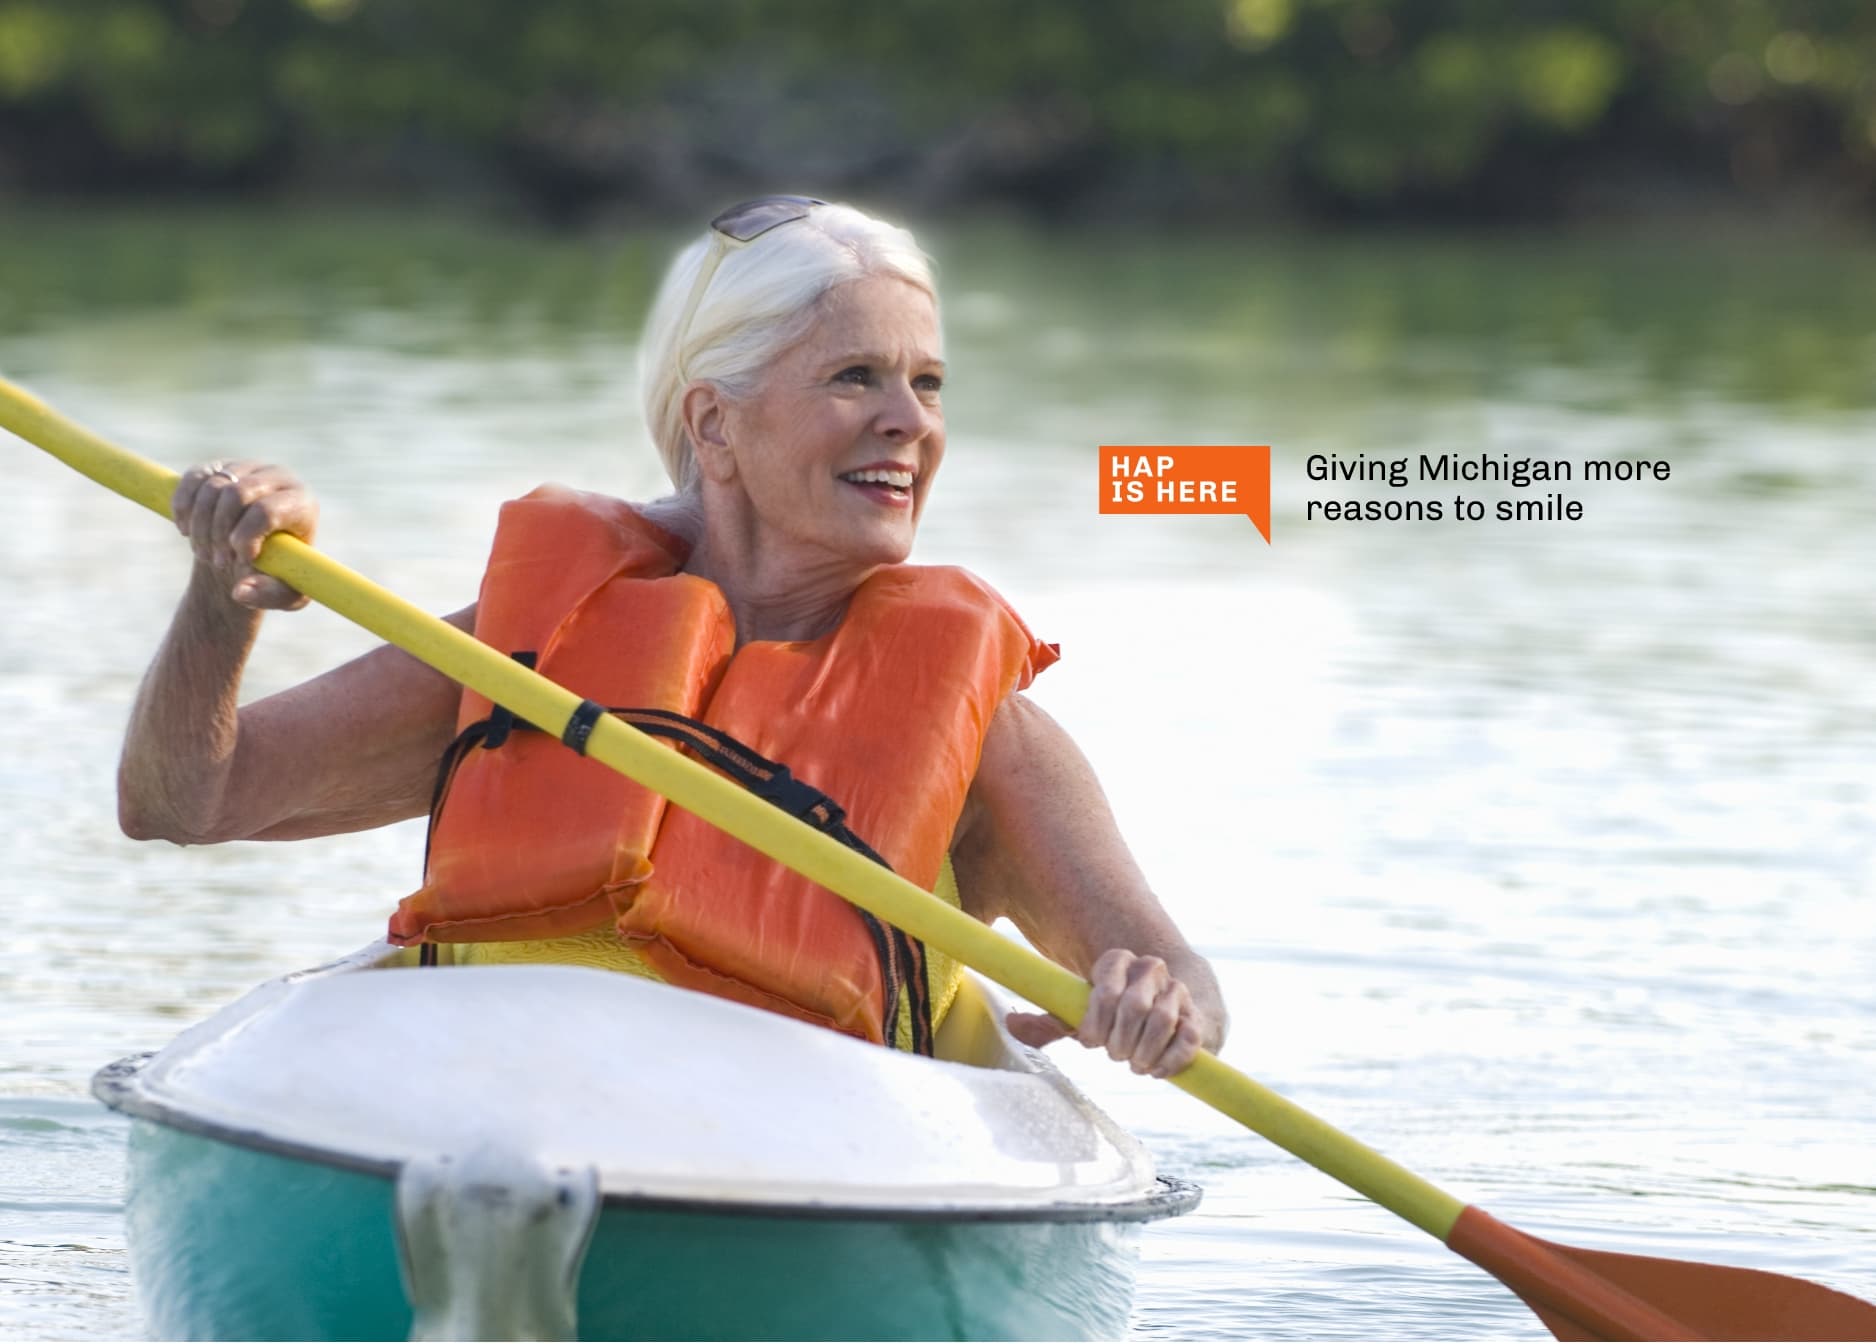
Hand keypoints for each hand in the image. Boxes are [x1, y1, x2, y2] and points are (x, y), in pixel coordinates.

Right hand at [171, 460, 318, 609]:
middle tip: (218, 562)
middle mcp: (278, 477)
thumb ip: (269, 595)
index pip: (266, 511)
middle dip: (219, 534)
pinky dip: (183, 506)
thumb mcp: (285, 593)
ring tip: (204, 554)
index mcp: (302, 503)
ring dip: (200, 527)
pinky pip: (193, 478)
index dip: (245, 538)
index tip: (241, 561)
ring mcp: (248, 468)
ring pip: (211, 488)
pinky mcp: (220, 467)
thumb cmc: (279, 573)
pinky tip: (186, 531)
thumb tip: (240, 591)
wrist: (255, 553)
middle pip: (236, 495)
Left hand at [1005, 949, 1207, 1078]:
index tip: (1090, 1041)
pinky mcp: (1199, 1017)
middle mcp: (1149, 969)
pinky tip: (1157, 1071)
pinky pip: (1189, 1037)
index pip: (1105, 990)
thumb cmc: (1115, 1015)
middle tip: (1114, 1056)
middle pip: (1133, 1006)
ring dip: (1144, 1051)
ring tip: (1135, 1065)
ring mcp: (1177, 991)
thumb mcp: (1080, 1015)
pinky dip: (1171, 1060)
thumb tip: (1011, 1022)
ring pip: (1163, 1019)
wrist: (1168, 1005)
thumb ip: (1048, 1021)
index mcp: (1116, 962)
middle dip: (1119, 1040)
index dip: (1095, 1022)